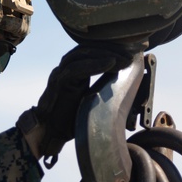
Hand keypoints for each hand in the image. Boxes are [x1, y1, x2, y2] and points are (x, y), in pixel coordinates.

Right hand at [18, 44, 135, 164]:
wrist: (50, 133)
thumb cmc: (71, 120)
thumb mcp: (93, 100)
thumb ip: (103, 89)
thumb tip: (128, 88)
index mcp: (75, 72)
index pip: (92, 52)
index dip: (111, 49)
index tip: (130, 53)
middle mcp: (66, 69)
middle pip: (88, 49)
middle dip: (111, 49)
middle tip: (130, 54)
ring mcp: (60, 74)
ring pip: (82, 55)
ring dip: (105, 54)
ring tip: (123, 59)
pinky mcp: (58, 83)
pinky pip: (76, 69)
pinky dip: (94, 64)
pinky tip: (111, 63)